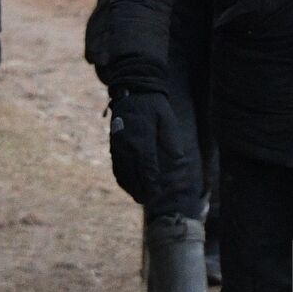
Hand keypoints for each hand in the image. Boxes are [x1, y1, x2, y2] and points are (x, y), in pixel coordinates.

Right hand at [107, 89, 173, 204]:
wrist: (132, 90)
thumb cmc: (154, 105)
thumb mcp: (167, 119)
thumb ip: (171, 140)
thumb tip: (178, 159)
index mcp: (141, 140)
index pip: (146, 169)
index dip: (151, 185)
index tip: (156, 195)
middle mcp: (126, 146)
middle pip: (132, 175)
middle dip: (140, 190)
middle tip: (147, 201)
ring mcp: (117, 146)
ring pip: (121, 173)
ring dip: (129, 187)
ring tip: (138, 197)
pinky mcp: (113, 144)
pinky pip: (116, 166)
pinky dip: (121, 178)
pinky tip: (128, 184)